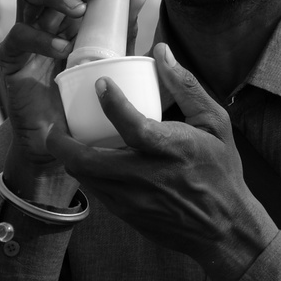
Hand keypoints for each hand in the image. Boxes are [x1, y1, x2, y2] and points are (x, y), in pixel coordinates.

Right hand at [0, 0, 146, 205]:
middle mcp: (43, 15)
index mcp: (66, 10)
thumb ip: (123, 31)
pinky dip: (43, 37)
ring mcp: (23, 34)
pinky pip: (19, 36)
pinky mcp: (10, 59)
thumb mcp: (111, 60)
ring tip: (80, 8)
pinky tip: (64, 48)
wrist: (59, 142)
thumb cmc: (84, 96)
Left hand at [47, 43, 276, 280]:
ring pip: (85, 177)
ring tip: (66, 140)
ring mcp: (133, 200)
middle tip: (56, 124)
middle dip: (62, 141)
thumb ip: (186, 87)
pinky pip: (96, 191)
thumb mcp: (215, 124)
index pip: (134, 126)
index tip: (99, 83)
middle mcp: (147, 177)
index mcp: (172, 150)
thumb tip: (162, 52)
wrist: (224, 228)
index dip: (112, 104)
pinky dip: (87, 174)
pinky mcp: (127, 214)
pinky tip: (90, 162)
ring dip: (70, 157)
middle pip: (87, 160)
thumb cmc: (221, 171)